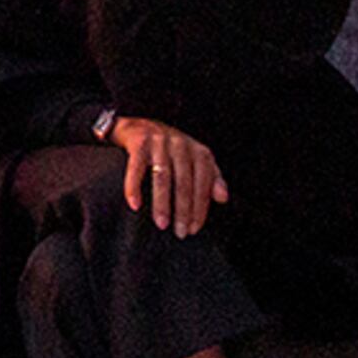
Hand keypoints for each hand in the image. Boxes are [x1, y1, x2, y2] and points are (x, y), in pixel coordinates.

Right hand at [110, 114, 227, 236]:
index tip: (194, 228)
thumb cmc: (170, 149)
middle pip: (184, 183)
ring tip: (161, 224)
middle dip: (183, 211)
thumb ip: (211, 177)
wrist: (137, 125)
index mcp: (198, 151)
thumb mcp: (194, 159)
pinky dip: (134, 187)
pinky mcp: (138, 142)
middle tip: (180, 232)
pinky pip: (136, 168)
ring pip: (162, 178)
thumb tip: (223, 198)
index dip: (200, 207)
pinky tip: (134, 204)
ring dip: (162, 203)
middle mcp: (180, 144)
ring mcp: (159, 142)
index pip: (203, 183)